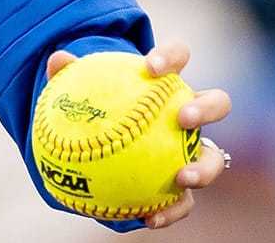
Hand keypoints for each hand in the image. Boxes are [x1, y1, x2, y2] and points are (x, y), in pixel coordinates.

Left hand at [44, 40, 233, 229]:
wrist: (106, 147)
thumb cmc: (98, 108)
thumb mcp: (81, 92)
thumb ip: (70, 76)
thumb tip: (57, 59)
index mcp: (167, 83)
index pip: (178, 56)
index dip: (171, 56)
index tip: (151, 66)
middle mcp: (188, 114)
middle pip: (216, 103)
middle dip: (206, 108)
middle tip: (183, 118)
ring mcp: (192, 150)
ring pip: (212, 157)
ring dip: (203, 168)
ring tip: (181, 177)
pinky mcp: (184, 184)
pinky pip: (185, 201)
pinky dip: (170, 211)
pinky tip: (149, 219)